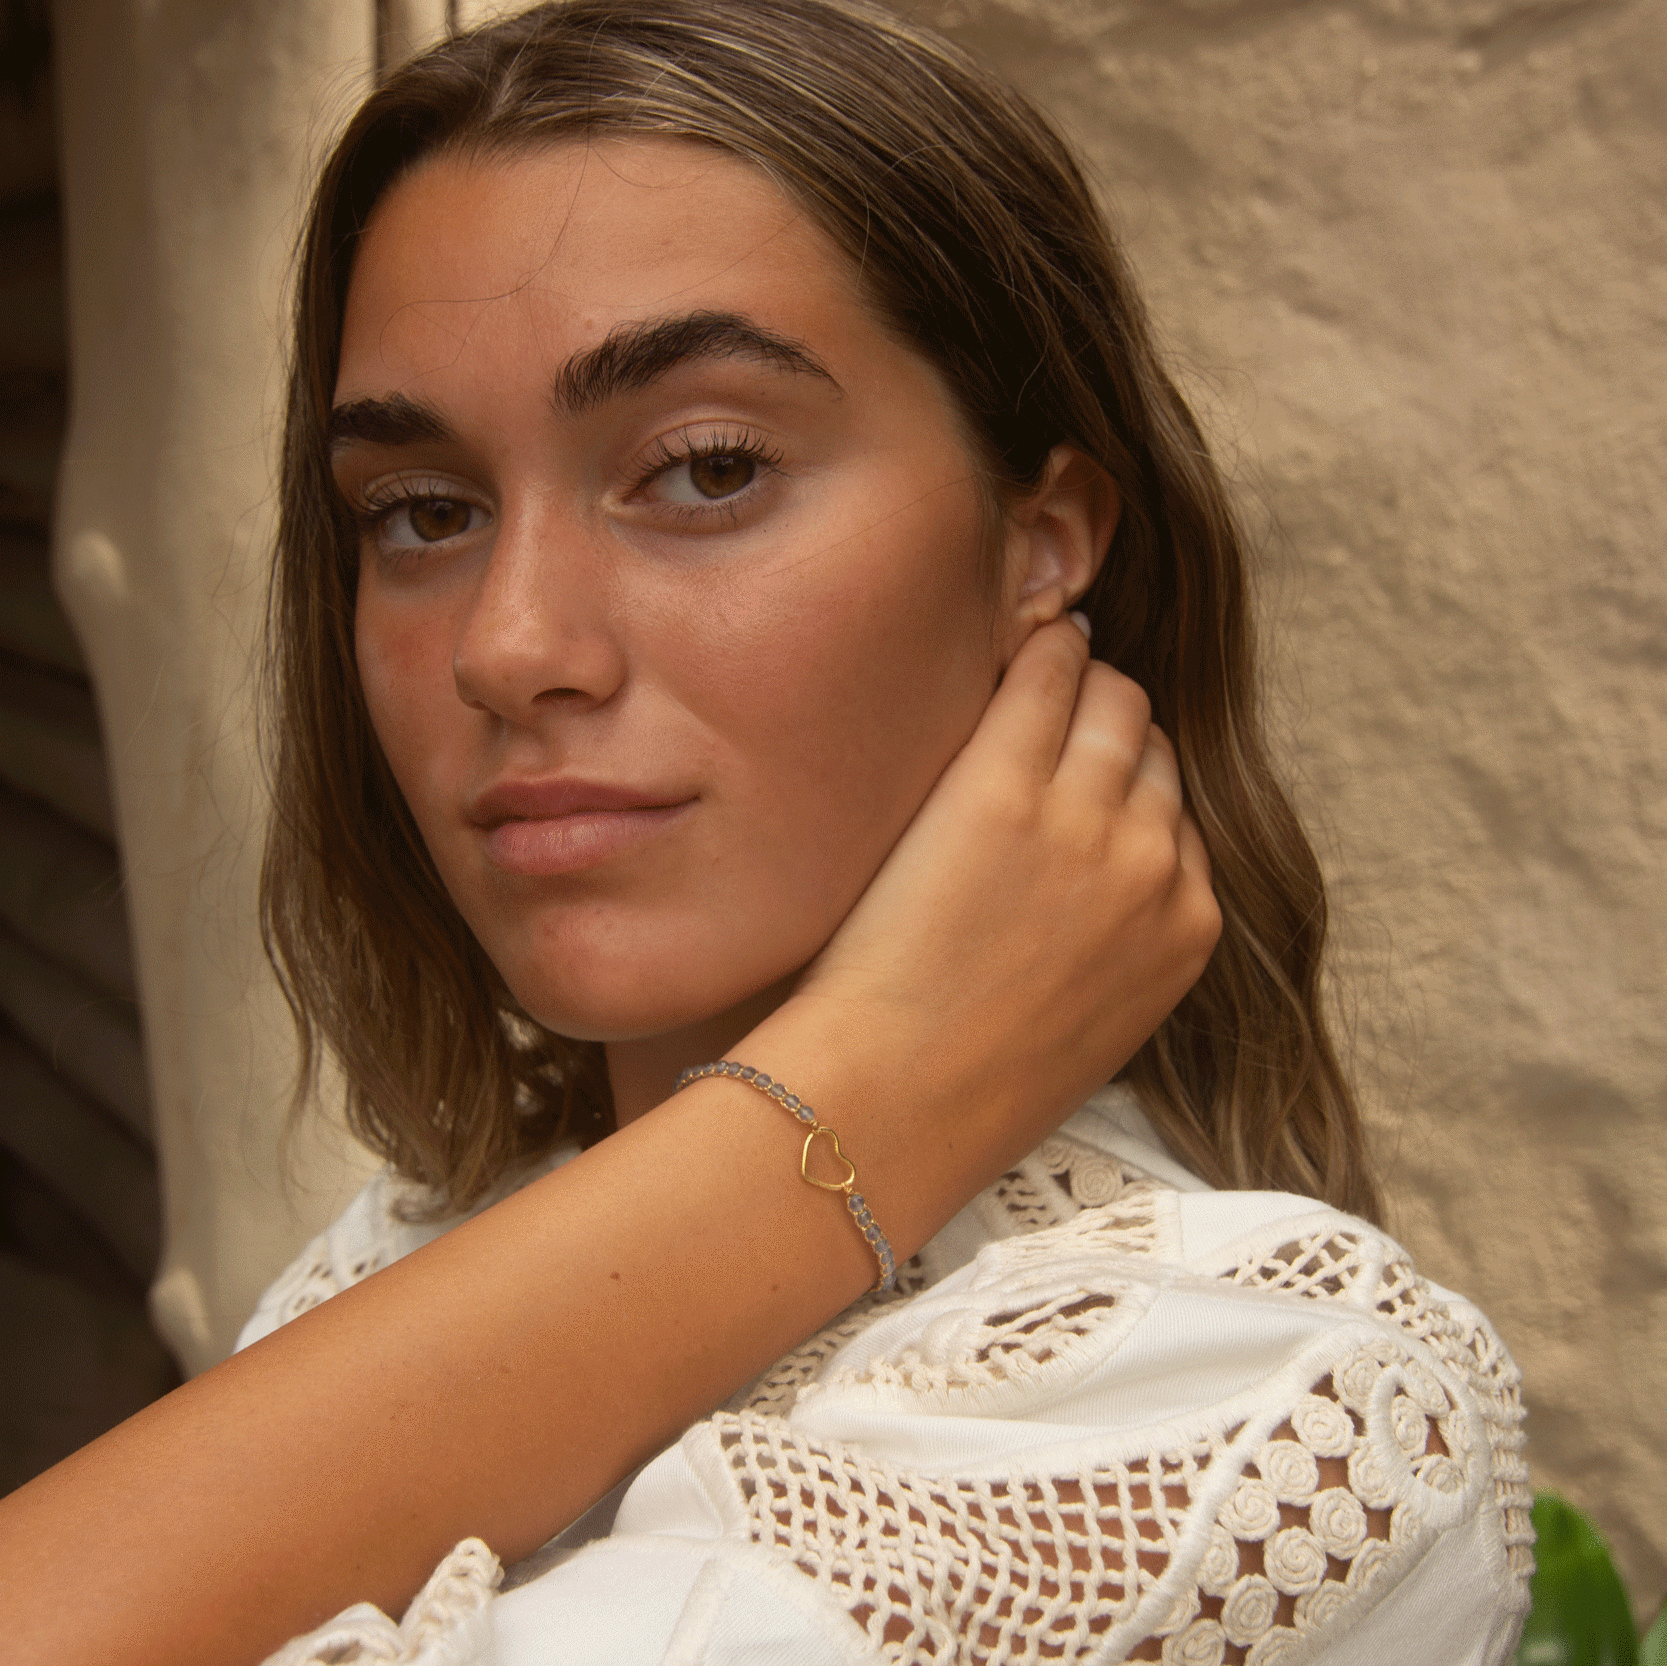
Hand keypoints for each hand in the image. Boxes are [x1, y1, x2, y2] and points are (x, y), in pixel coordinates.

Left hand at [749, 614, 1219, 1239]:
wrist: (893, 1103)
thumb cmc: (968, 1080)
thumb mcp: (1090, 1020)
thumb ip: (1116, 941)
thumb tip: (1093, 884)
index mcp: (1187, 927)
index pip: (1176, 807)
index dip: (1127, 780)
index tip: (1084, 767)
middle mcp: (1155, 864)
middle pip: (1152, 744)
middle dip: (1108, 724)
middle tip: (1052, 715)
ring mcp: (1087, 821)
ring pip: (1112, 701)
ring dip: (1075, 681)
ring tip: (1030, 673)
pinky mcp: (1004, 787)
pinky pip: (1046, 675)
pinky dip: (1038, 653)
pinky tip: (1013, 643)